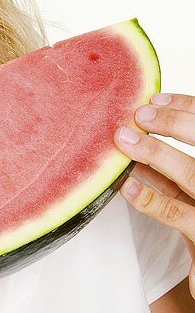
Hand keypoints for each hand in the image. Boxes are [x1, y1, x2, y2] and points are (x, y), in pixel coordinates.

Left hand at [114, 92, 194, 298]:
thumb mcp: (187, 195)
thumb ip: (169, 172)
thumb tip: (132, 140)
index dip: (187, 108)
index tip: (155, 98)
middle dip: (174, 123)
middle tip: (139, 114)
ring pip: (192, 175)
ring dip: (157, 154)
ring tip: (125, 141)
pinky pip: (177, 214)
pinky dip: (150, 198)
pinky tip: (127, 187)